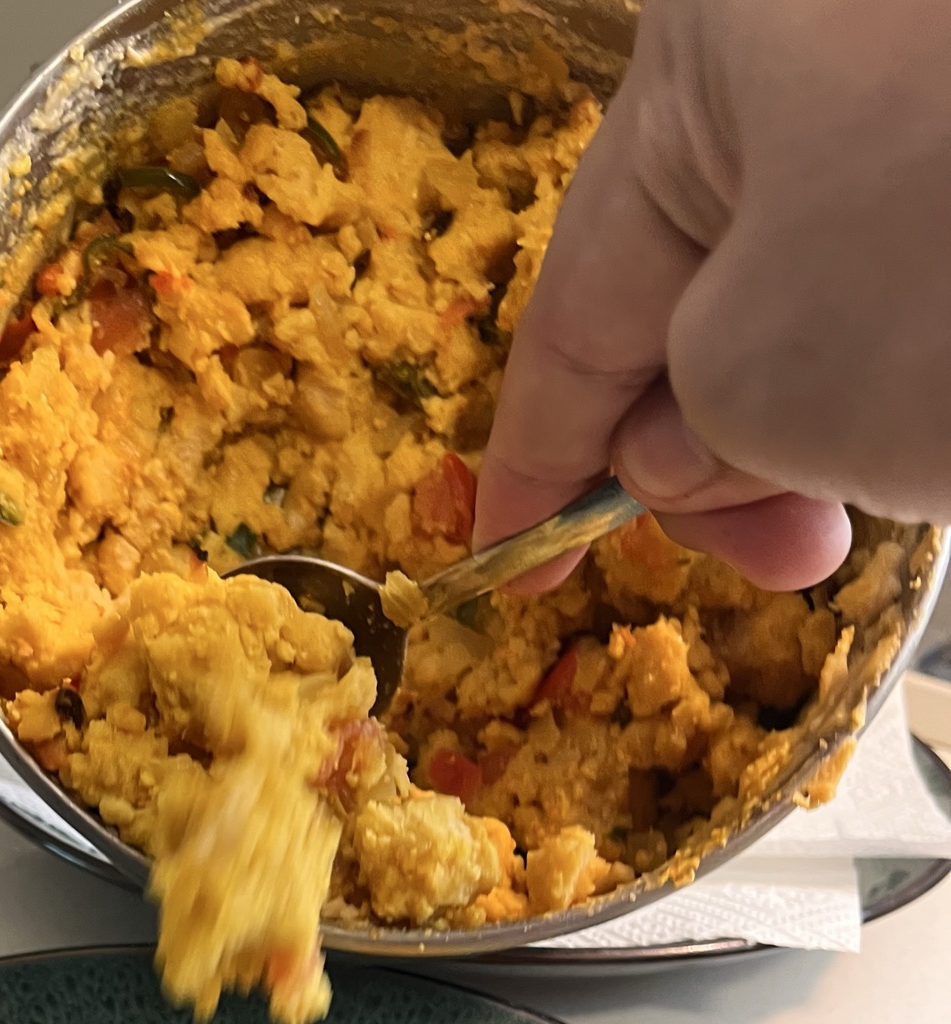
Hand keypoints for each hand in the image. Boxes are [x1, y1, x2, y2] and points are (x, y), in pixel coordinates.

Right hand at [475, 0, 950, 591]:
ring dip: (824, 428)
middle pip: (705, 297)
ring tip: (876, 497)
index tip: (518, 564)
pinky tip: (940, 440)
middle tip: (781, 567)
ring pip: (822, 299)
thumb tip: (688, 451)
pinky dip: (911, 385)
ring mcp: (935, 98)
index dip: (541, 458)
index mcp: (716, 57)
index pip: (578, 301)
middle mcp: (830, 52)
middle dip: (714, 456)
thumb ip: (689, 429)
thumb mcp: (768, 372)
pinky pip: (918, 284)